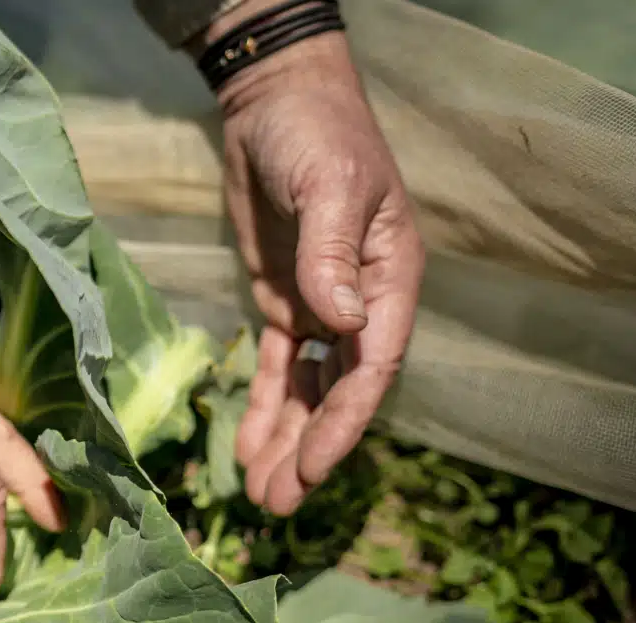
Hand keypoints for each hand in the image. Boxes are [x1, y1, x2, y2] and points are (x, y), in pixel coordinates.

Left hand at [201, 24, 424, 514]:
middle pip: (339, 393)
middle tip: (278, 507)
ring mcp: (322, 307)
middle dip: (310, 451)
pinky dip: (263, 408)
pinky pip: (276, 368)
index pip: (373, 367)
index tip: (317, 469)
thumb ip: (331, 254)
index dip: (345, 422)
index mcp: (389, 280)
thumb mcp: (328, 184)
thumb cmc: (315, 134)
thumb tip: (340, 323)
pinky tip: (246, 449)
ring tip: (260, 497)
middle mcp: (362, 303)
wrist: (275, 103)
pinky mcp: (284, 304)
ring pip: (308, 391)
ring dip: (286, 441)